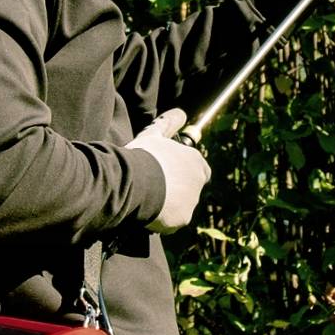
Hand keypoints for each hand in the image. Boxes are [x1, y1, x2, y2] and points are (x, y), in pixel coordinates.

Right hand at [126, 108, 210, 233]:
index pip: (199, 169)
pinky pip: (172, 222)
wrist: (135, 181)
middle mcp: (198, 181)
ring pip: (181, 206)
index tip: (168, 175)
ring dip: (168, 205)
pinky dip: (162, 220)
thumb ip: (168, 124)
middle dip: (176, 191)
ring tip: (147, 200)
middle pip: (190, 189)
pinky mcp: (182, 219)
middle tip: (156, 189)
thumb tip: (181, 112)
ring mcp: (192, 201)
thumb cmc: (143, 156)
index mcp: (195, 160)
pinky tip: (147, 213)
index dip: (184, 172)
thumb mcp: (154, 135)